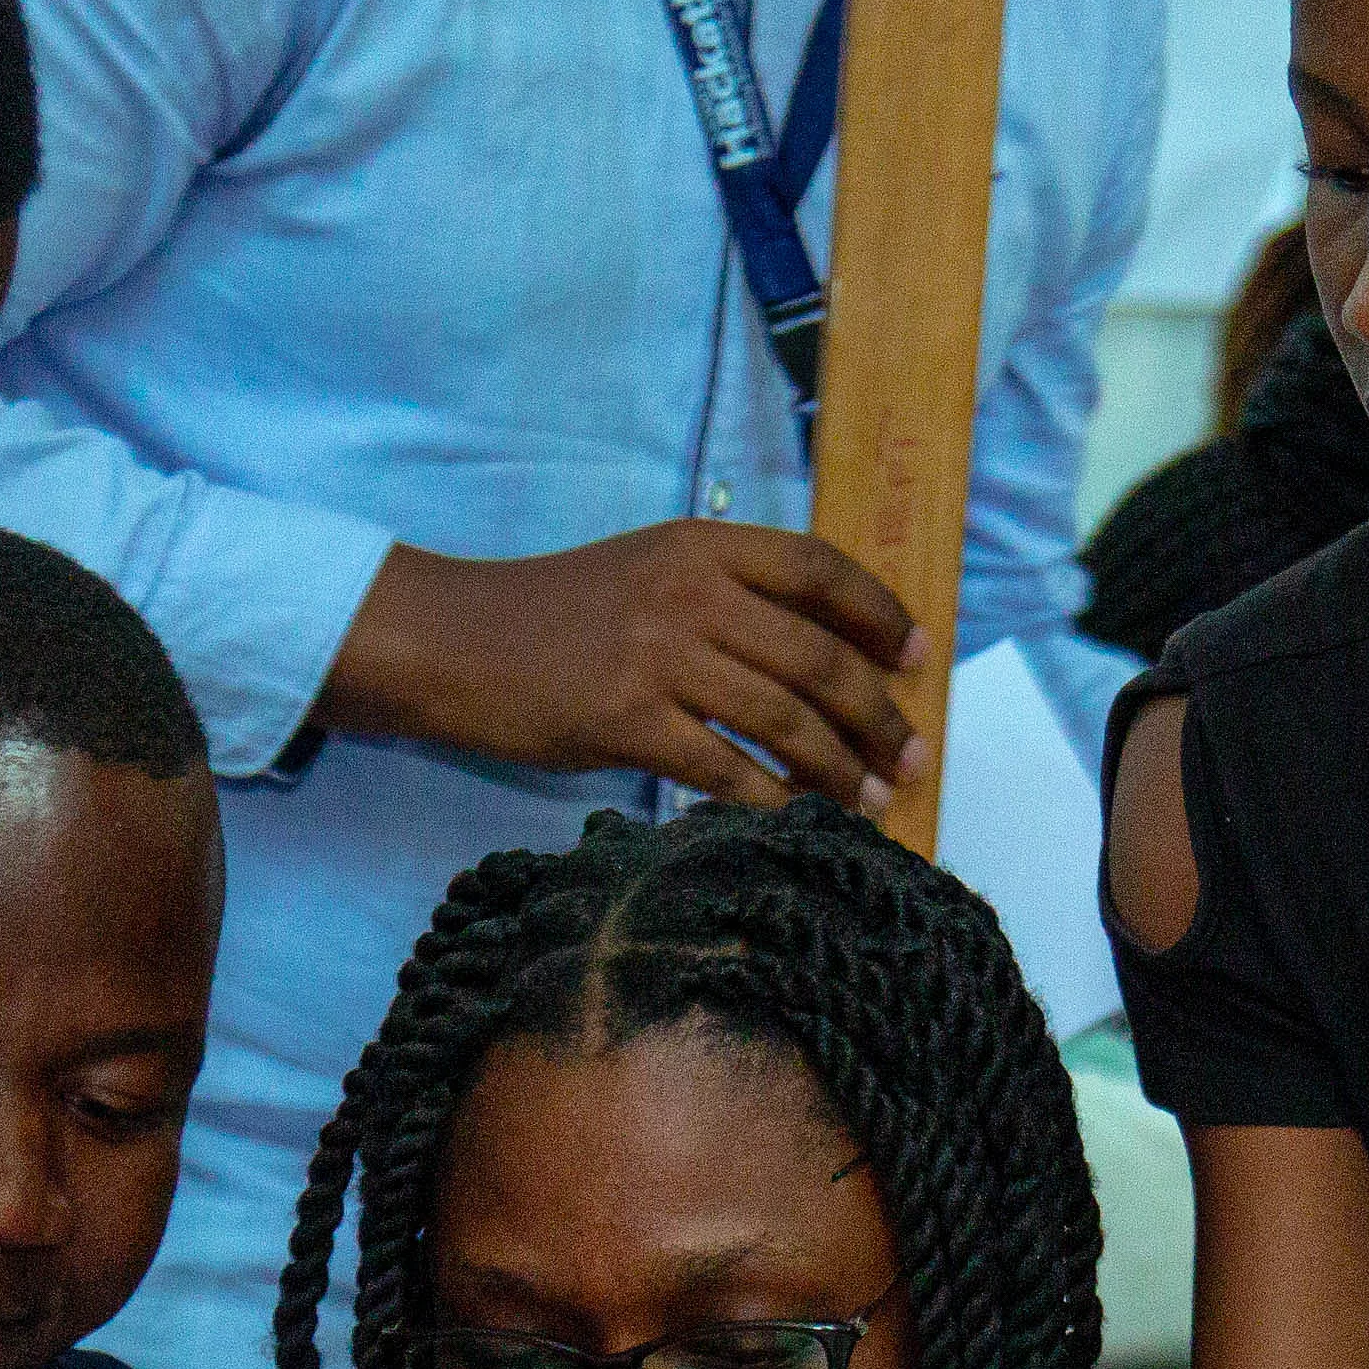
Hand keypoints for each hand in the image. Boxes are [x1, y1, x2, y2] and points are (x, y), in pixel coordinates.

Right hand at [322, 524, 922, 807]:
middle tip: (911, 755)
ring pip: (784, 719)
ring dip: (840, 768)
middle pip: (816, 656)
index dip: (879, 613)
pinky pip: (725, 770)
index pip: (818, 568)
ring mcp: (658, 655)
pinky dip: (771, 802)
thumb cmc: (553, 616)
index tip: (916, 656)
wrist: (452, 641)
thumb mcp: (646, 573)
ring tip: (873, 799)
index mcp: (700, 545)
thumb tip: (819, 658)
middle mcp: (688, 591)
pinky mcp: (626, 720)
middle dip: (877, 715)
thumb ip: (724, 596)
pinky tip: (796, 823)